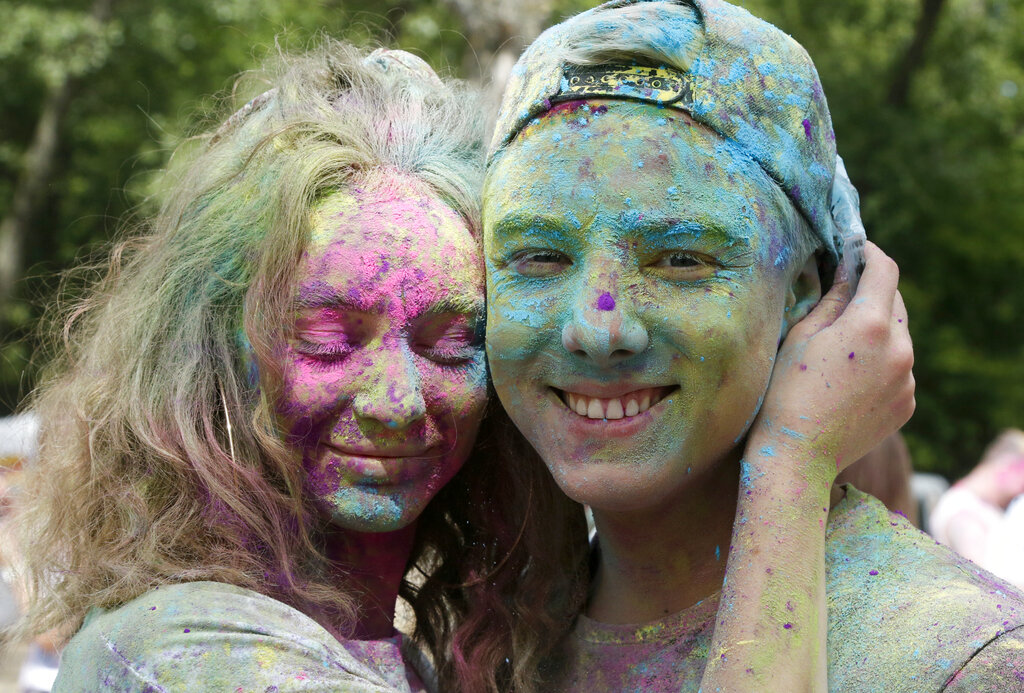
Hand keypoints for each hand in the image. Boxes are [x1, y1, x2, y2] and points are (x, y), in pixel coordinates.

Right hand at [749, 241, 915, 482]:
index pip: (884, 270)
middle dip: (872, 293)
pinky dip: (881, 363)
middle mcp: (900, 349)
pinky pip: (899, 369)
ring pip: (899, 337)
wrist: (798, 456)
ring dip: (877, 331)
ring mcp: (908, 379)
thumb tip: (846, 271)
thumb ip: (831, 299)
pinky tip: (849, 379)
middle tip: (842, 295)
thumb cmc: (786, 392)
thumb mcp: (800, 336)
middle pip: (895, 302)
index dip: (870, 254)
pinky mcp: (908, 403)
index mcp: (871, 325)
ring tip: (841, 347)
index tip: (855, 250)